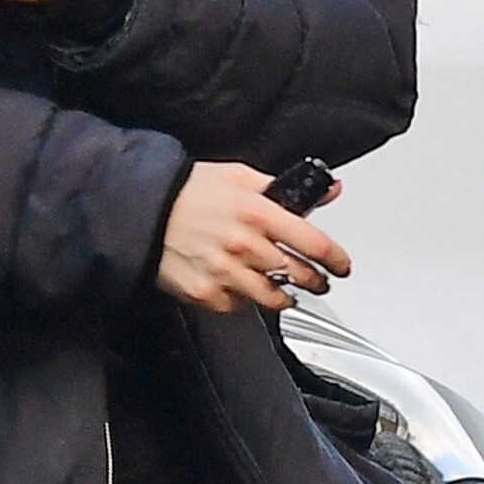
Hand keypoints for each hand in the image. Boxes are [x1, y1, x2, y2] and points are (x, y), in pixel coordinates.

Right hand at [156, 162, 349, 312]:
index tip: (341, 266)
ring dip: (285, 297)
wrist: (141, 211)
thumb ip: (284, 186)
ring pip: (273, 298)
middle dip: (316, 281)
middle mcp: (244, 245)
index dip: (336, 259)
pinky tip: (243, 287)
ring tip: (286, 291)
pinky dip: (245, 300)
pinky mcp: (206, 293)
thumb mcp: (239, 176)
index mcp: (257, 212)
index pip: (314, 243)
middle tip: (318, 281)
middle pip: (299, 275)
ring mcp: (225, 272)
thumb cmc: (189, 191)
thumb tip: (329, 189)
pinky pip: (239, 306)